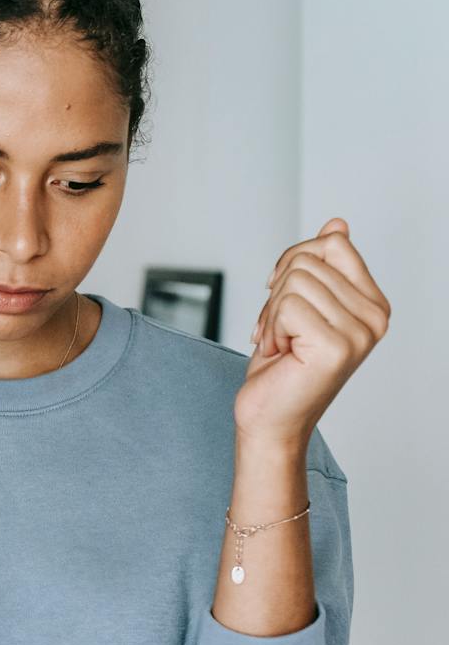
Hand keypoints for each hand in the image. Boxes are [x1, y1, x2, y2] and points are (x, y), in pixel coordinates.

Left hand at [239, 217, 389, 447]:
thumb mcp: (298, 304)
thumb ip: (320, 266)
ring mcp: (360, 333)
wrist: (269, 420)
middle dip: (276, 293)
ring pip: (294, 281)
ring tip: (281, 344)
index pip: (333, 242)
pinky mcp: (336, 347)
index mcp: (373, 303)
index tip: (282, 297)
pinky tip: (280, 354)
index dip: (293, 262)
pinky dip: (270, 328)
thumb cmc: (281, 367)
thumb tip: (338, 224)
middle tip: (278, 330)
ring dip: (271, 314)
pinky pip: (287, 306)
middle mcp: (375, 317)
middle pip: (308, 260)